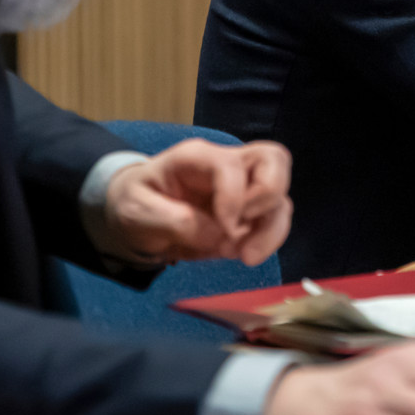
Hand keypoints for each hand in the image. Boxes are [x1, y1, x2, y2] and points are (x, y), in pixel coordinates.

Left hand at [102, 138, 290, 265]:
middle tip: (243, 228)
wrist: (135, 218)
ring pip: (280, 194)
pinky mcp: (248, 213)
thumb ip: (173, 220)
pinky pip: (275, 219)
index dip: (234, 198)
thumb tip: (218, 235)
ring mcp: (243, 188)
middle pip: (274, 159)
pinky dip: (269, 239)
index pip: (231, 165)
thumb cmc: (133, 204)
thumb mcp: (136, 211)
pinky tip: (245, 255)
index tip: (224, 231)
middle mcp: (227, 166)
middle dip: (268, 196)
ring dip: (272, 228)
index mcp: (197, 158)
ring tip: (246, 257)